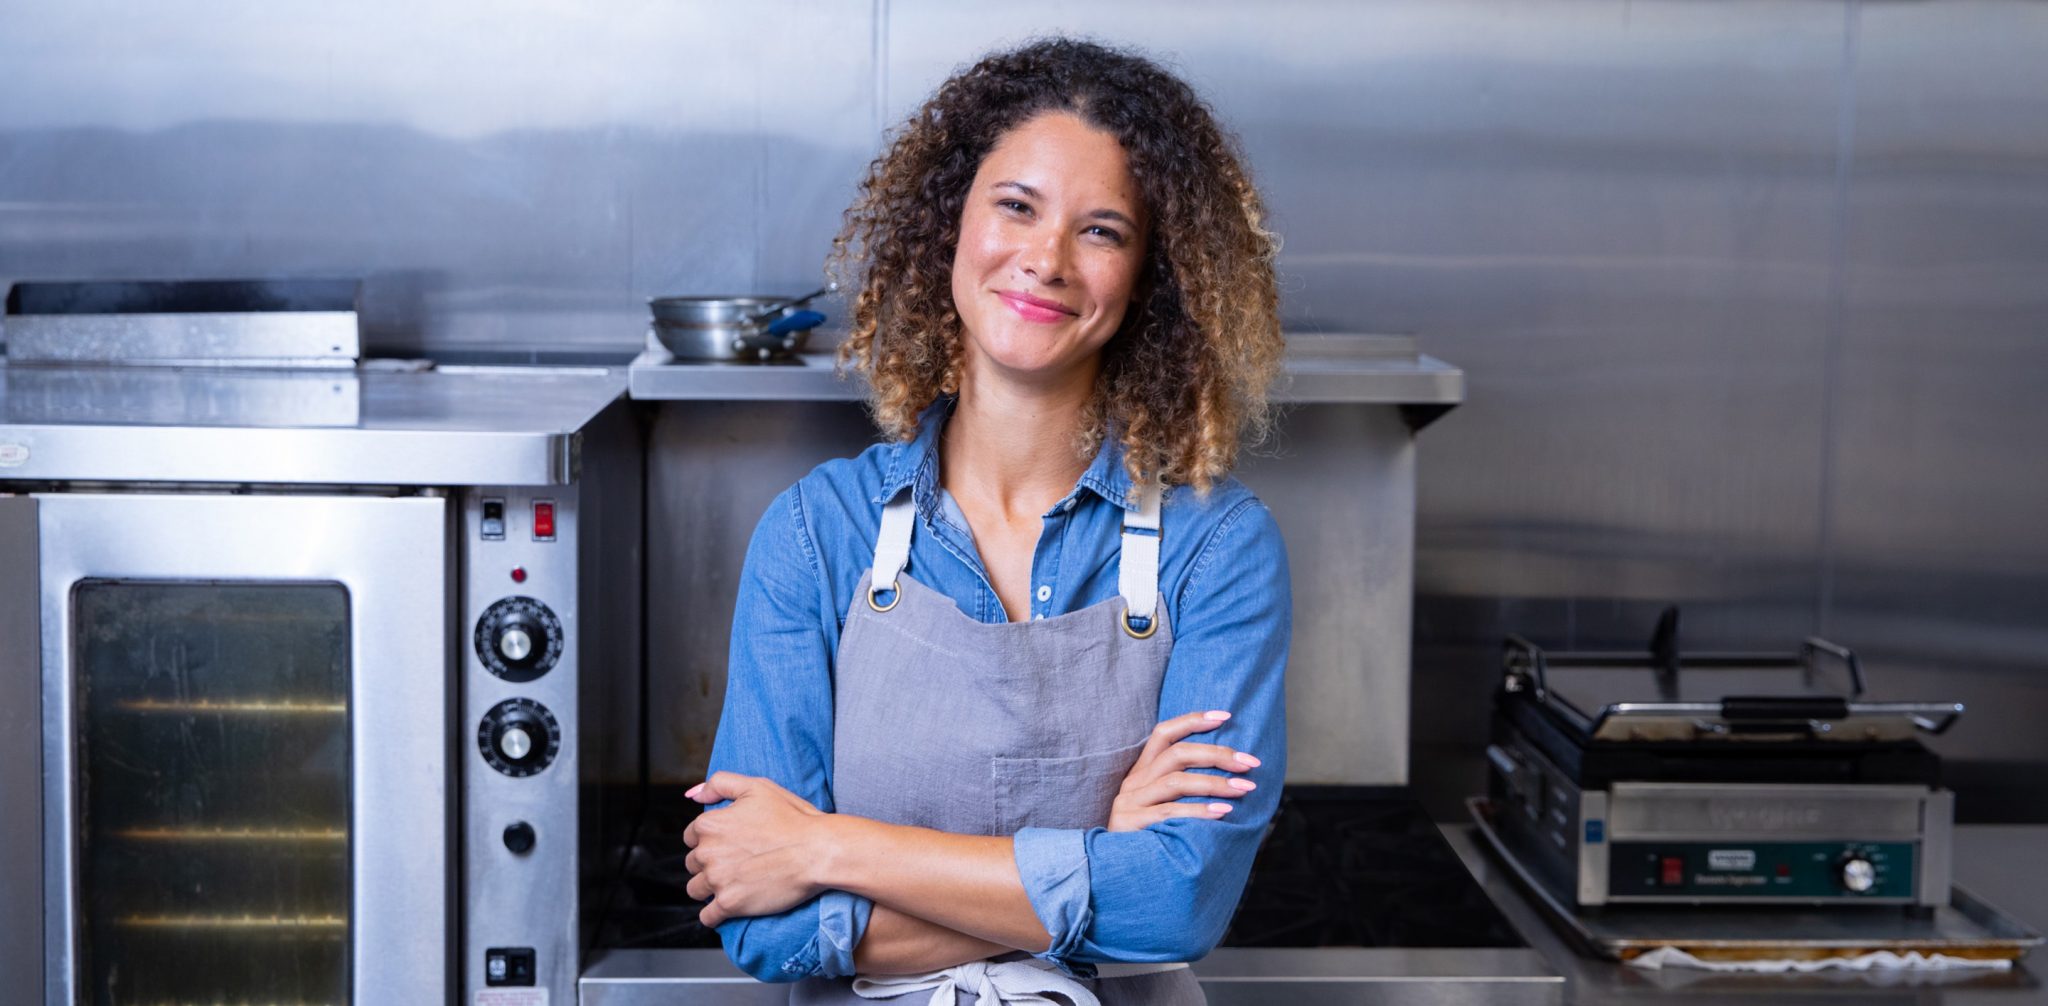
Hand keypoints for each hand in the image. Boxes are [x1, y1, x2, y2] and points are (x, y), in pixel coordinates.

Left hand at [683, 772, 831, 926]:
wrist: (817, 851)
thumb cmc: (793, 818)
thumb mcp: (757, 787)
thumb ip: (720, 784)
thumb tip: (693, 794)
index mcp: (709, 824)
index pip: (691, 837)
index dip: (709, 840)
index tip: (727, 844)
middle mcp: (707, 852)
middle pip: (693, 864)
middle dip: (709, 864)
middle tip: (735, 863)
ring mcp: (717, 880)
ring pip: (696, 889)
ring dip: (709, 889)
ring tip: (732, 884)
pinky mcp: (729, 904)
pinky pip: (707, 917)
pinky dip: (714, 914)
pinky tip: (728, 908)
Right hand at [1108, 710, 1261, 830]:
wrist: (1116, 874)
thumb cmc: (1153, 841)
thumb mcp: (1166, 809)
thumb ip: (1186, 790)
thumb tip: (1233, 775)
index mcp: (1142, 773)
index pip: (1164, 734)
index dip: (1193, 720)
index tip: (1226, 716)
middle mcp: (1134, 783)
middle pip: (1176, 755)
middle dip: (1217, 755)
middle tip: (1250, 763)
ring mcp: (1129, 803)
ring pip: (1176, 782)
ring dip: (1215, 783)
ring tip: (1244, 788)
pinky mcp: (1129, 824)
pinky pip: (1170, 813)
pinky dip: (1200, 811)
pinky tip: (1223, 812)